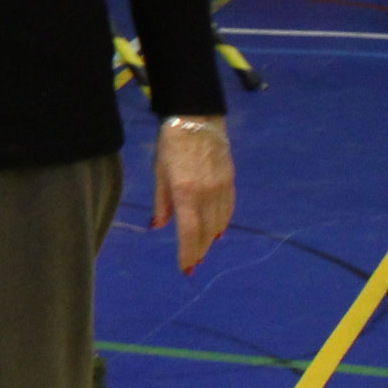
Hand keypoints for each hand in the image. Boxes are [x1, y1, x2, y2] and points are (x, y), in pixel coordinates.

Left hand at [151, 118, 235, 272]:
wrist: (197, 118)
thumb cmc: (170, 144)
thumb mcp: (159, 172)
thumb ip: (161, 201)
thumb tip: (157, 226)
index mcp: (185, 192)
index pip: (189, 232)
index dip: (187, 253)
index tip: (186, 269)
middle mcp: (207, 194)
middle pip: (205, 231)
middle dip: (198, 250)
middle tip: (192, 264)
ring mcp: (221, 188)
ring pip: (219, 222)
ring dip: (209, 238)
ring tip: (201, 249)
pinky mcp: (230, 181)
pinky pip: (228, 209)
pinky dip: (222, 222)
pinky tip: (216, 230)